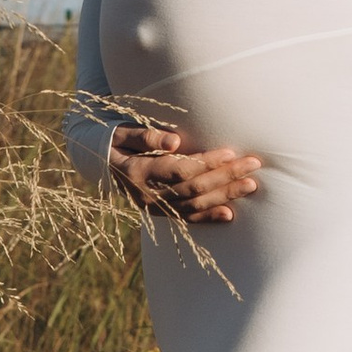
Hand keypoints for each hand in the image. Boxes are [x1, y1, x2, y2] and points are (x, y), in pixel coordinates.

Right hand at [109, 122, 261, 224]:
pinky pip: (186, 218)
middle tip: (253, 165)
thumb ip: (146, 137)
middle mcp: (146, 195)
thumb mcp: (123, 132)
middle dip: (226, 177)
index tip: (231, 152)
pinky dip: (208, 217)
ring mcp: (152, 207)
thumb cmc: (115, 140)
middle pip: (193, 189)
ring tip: (251, 185)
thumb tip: (174, 141)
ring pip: (194, 205)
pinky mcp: (158, 213)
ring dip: (224, 196)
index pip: (181, 169)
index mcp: (138, 172)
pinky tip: (229, 214)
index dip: (208, 163)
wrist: (98, 162)